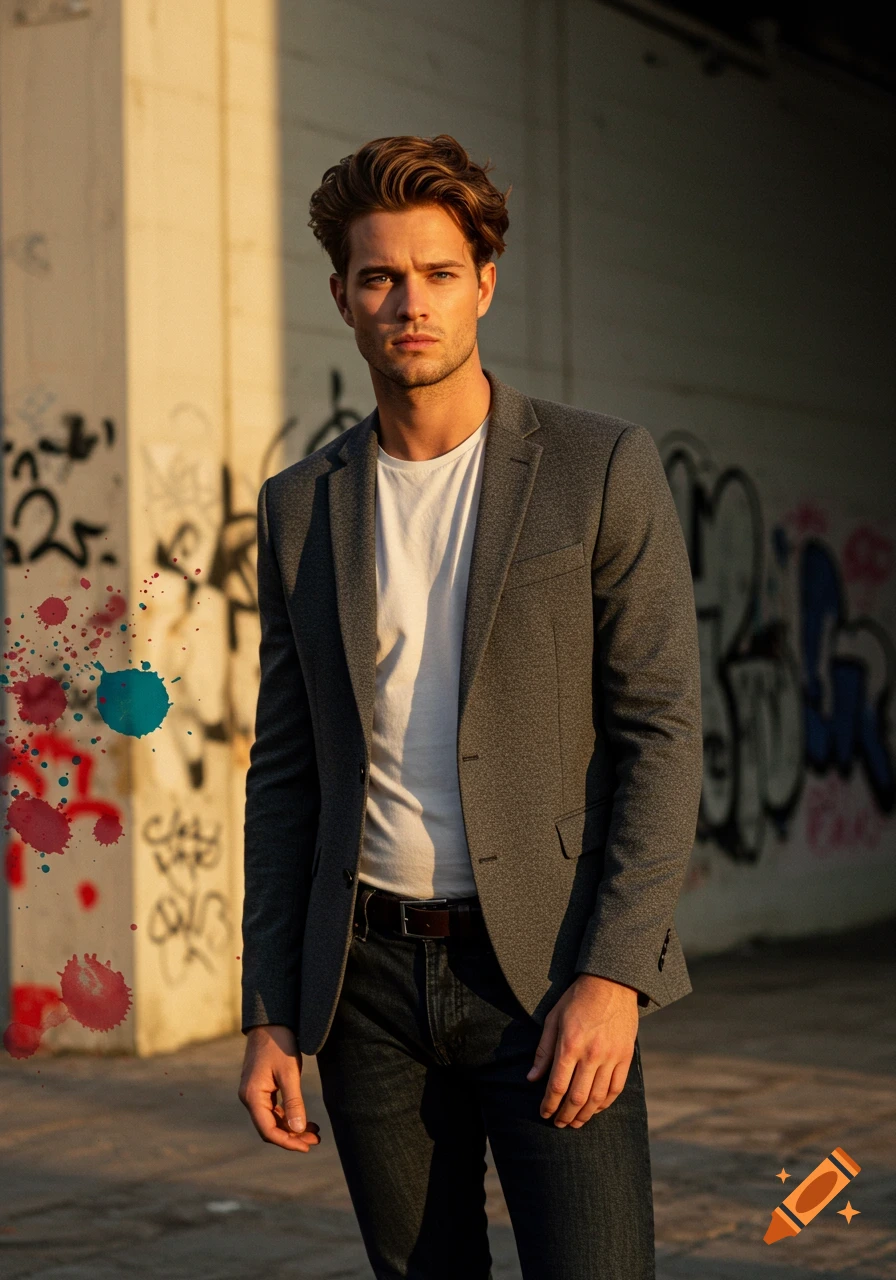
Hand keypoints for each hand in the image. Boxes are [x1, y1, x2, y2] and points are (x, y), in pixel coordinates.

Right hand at [237, 1024, 321, 1151]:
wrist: (271, 1021)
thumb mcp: (289, 1073)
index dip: (287, 1142)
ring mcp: (254, 1093)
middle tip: (316, 1140)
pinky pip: (273, 1109)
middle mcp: (249, 1098)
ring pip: (272, 1120)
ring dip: (292, 1127)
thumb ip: (293, 1102)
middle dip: (293, 1137)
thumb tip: (299, 1130)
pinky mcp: (260, 1088)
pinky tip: (304, 1119)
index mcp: (252, 1096)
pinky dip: (288, 1116)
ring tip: (314, 1132)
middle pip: (270, 1128)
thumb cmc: (280, 1044)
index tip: (307, 1147)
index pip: (268, 1130)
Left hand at [527, 974, 638, 1127]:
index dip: (549, 1104)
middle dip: (565, 1115)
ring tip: (575, 1122)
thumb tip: (532, 1079)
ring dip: (585, 1115)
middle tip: (558, 1123)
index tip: (544, 1113)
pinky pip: (616, 1089)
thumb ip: (543, 1051)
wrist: (611, 983)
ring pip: (597, 1098)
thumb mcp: (553, 1019)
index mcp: (570, 1044)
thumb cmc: (577, 999)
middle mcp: (591, 1054)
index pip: (557, 1085)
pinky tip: (595, 1109)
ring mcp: (611, 1057)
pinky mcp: (625, 1057)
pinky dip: (605, 1104)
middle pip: (577, 1097)